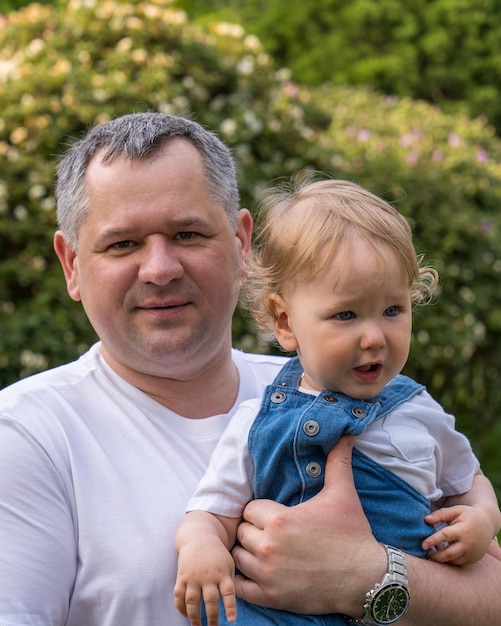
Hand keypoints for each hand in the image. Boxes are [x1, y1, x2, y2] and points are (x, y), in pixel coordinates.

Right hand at [174, 538, 236, 625]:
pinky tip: (185, 615)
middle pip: (210, 600)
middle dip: (211, 617)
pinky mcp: (182, 576)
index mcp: (222, 572)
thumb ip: (230, 582)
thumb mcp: (228, 563)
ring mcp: (193, 576)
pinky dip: (181, 607)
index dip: (230, 606)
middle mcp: (208, 575)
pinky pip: (179, 595)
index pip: (228, 592)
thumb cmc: (217, 554)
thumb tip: (230, 606)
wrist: (199, 537)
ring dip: (194, 617)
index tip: (231, 620)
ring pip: (192, 601)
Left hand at [232, 435, 385, 616]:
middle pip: (242, 532)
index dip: (260, 512)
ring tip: (266, 552)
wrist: (366, 578)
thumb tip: (346, 434)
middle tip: (270, 534)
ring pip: (238, 557)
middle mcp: (269, 546)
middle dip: (253, 531)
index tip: (274, 516)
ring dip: (248, 554)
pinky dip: (245, 581)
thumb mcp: (343, 494)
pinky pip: (240, 587)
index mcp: (280, 520)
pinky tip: (259, 574)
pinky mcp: (271, 597)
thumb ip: (337, 461)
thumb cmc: (352, 534)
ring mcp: (268, 574)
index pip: (250, 509)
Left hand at [423, 505, 496, 564]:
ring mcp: (472, 554)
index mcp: (463, 530)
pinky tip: (444, 554)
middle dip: (435, 556)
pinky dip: (450, 560)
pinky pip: (459, 563)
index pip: (445, 536)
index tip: (422, 545)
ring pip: (453, 561)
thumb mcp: (456, 510)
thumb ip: (440, 514)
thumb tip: (426, 519)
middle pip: (449, 554)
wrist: (488, 524)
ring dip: (442, 559)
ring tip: (433, 552)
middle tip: (426, 552)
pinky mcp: (473, 559)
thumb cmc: (468, 515)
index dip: (432, 541)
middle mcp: (468, 544)